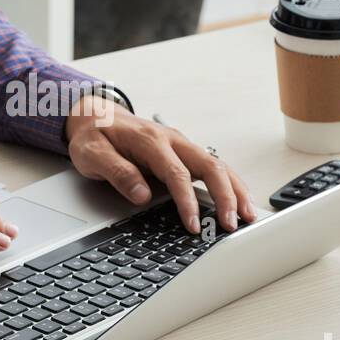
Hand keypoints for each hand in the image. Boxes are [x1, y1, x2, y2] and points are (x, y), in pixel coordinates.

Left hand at [64, 95, 256, 233]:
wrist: (95, 115)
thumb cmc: (94, 135)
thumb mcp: (92, 154)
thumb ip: (117, 172)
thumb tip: (142, 195)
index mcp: (151, 140)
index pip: (177, 174)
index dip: (188, 202)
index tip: (193, 224)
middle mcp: (172, 140)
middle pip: (210, 166)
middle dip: (225, 196)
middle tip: (232, 224)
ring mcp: (181, 146)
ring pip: (218, 166)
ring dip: (235, 191)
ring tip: (247, 216)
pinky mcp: (183, 153)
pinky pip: (212, 167)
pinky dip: (229, 184)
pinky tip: (238, 201)